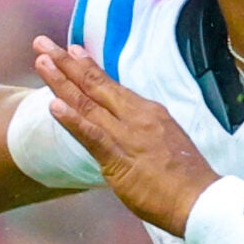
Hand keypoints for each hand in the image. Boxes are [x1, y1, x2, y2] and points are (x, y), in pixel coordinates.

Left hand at [32, 38, 215, 234]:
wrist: (202, 201)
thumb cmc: (188, 179)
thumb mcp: (168, 144)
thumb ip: (145, 134)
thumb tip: (130, 133)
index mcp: (148, 113)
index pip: (112, 86)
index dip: (88, 67)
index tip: (71, 49)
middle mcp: (136, 117)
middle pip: (95, 85)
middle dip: (66, 63)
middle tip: (42, 43)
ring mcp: (127, 136)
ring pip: (87, 104)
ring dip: (61, 82)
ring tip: (41, 62)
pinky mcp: (119, 160)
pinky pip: (92, 136)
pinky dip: (72, 120)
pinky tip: (53, 106)